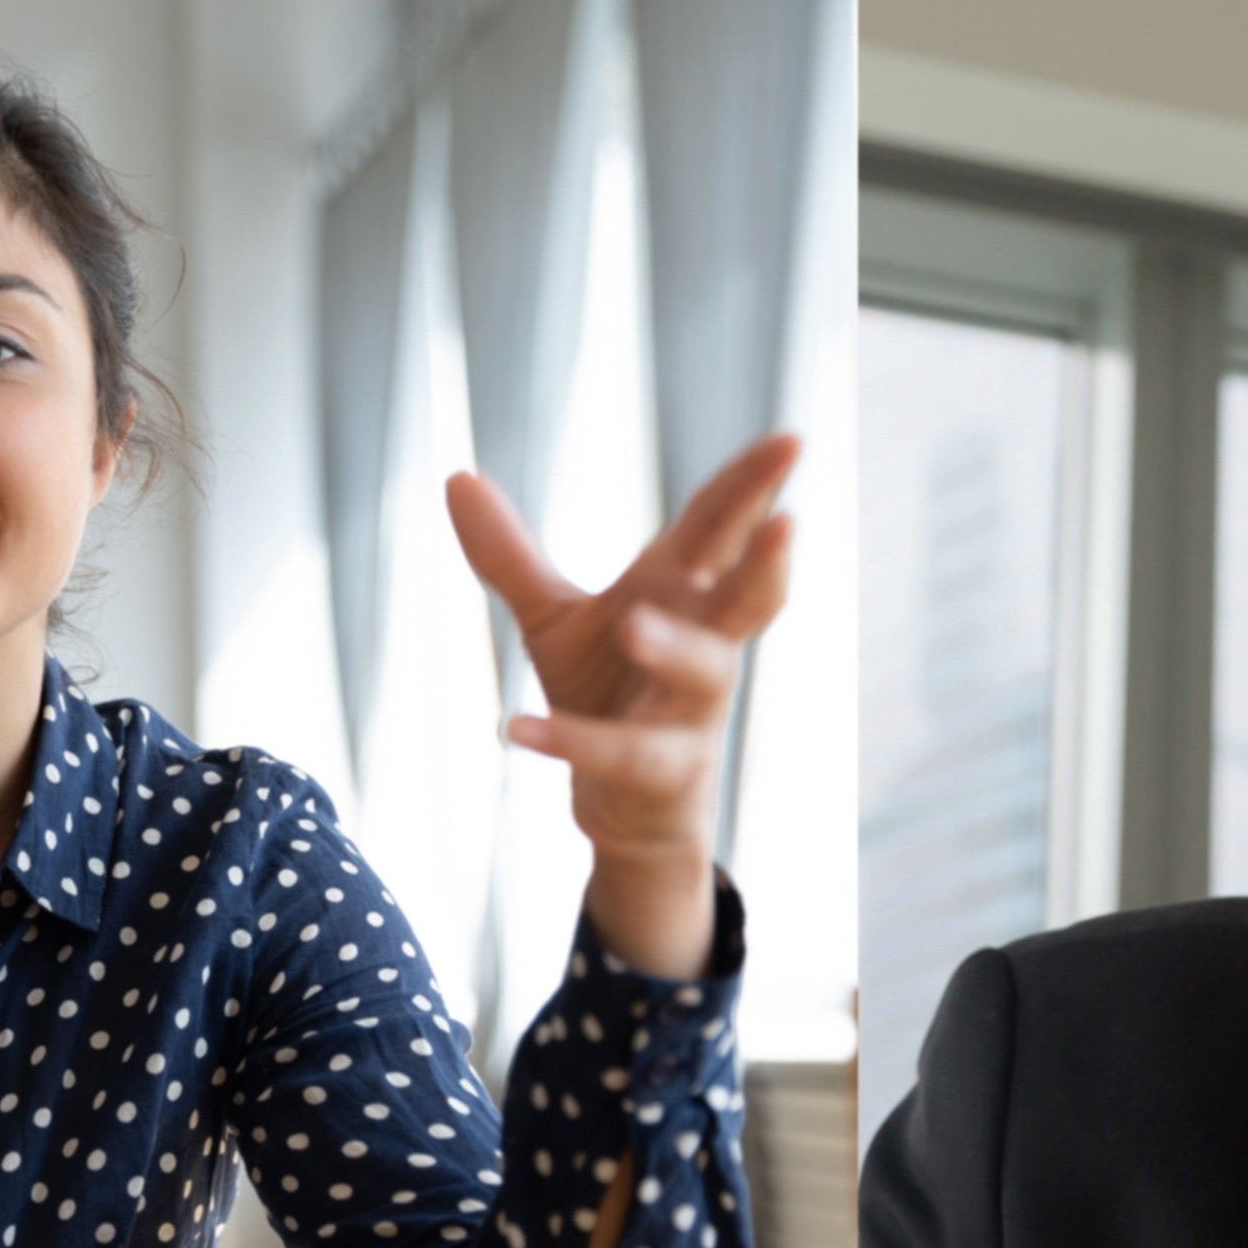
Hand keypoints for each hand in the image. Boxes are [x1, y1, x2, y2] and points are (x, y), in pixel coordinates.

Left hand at [446, 431, 800, 980]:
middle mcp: (706, 645)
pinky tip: (514, 727)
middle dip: (768, 560)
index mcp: (684, 594)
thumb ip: (509, 555)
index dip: (753, 486)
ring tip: (632, 623)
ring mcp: (692, 712)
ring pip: (703, 674)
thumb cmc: (608, 692)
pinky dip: (571, 740)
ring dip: (673, 649)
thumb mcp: (555, 617)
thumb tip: (456, 476)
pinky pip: (626, 754)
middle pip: (749, 597)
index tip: (791, 440)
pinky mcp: (664, 772)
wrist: (623, 807)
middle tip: (787, 521)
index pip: (721, 528)